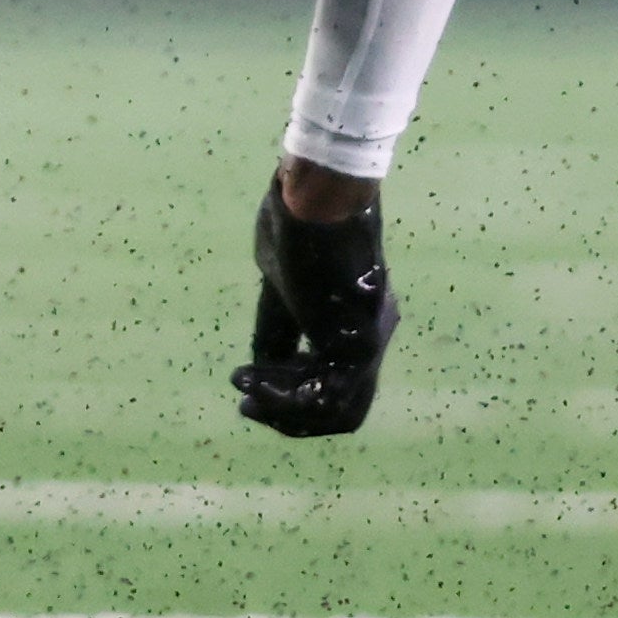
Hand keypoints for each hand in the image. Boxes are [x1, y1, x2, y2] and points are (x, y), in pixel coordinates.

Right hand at [233, 176, 392, 437]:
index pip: (337, 382)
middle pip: (345, 411)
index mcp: (359, 319)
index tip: (250, 389)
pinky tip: (249, 381)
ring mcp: (371, 343)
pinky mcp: (360, 346)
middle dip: (291, 419)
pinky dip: (283, 399)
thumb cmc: (296, 225)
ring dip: (284, 412)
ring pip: (339, 412)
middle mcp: (372, 335)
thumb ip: (279, 326)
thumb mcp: (279, 285)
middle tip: (245, 407)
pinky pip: (326, 398)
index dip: (293, 398)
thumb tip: (261, 368)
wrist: (316, 198)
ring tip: (245, 393)